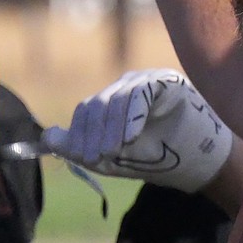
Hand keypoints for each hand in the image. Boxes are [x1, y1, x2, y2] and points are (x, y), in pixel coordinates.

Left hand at [43, 69, 233, 193]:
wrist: (197, 161)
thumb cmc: (155, 156)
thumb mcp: (112, 158)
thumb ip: (80, 148)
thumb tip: (45, 139)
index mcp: (112, 102)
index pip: (88, 110)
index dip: (81, 134)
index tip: (84, 157)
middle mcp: (127, 87)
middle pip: (99, 103)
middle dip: (94, 133)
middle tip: (97, 157)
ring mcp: (148, 81)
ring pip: (119, 98)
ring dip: (113, 128)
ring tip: (113, 151)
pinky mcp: (168, 81)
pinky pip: (143, 92)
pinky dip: (134, 115)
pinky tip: (132, 137)